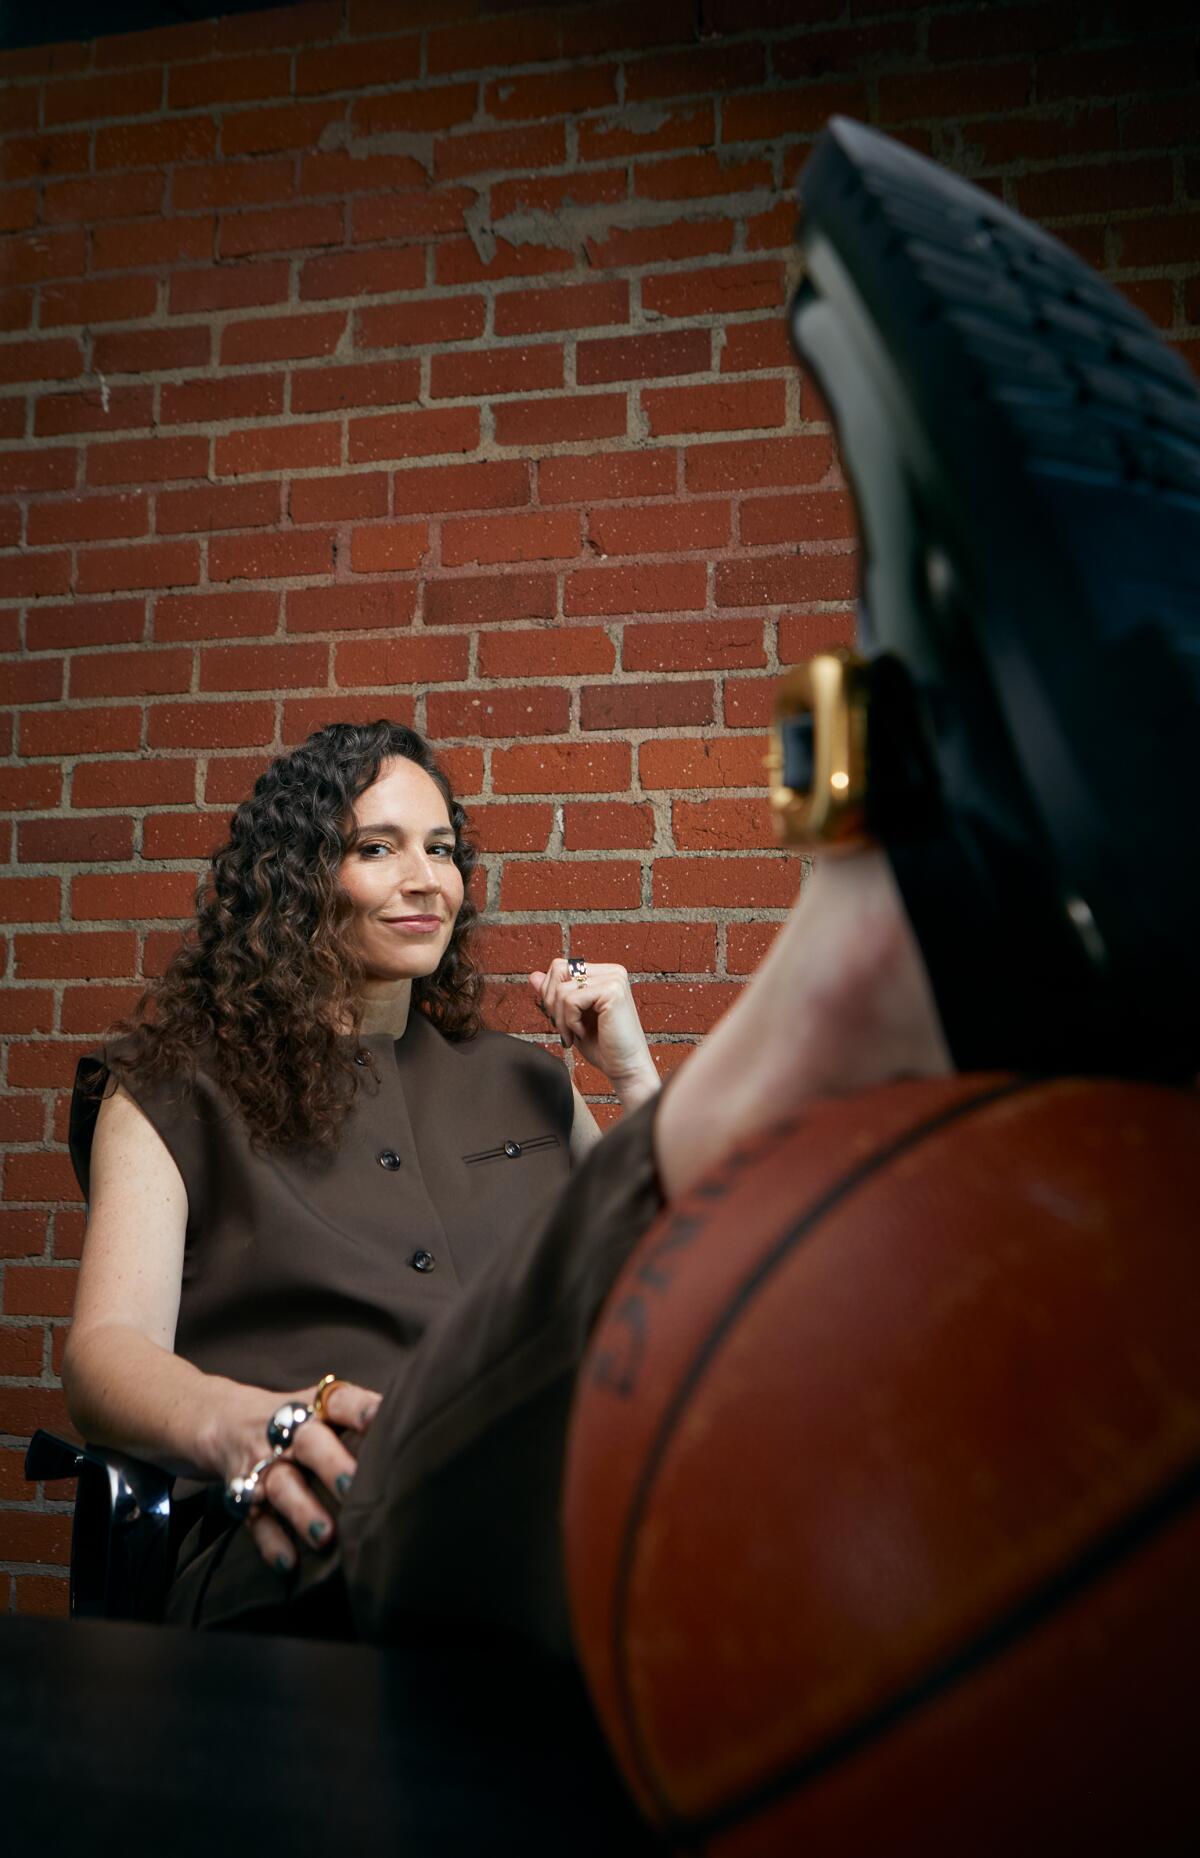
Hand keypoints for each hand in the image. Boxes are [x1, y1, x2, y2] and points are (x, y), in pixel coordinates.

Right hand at [219, 1378, 382, 1572]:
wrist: (223, 1421)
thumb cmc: (296, 1419)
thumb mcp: (321, 1406)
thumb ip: (362, 1414)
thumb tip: (421, 1423)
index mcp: (314, 1407)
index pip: (338, 1400)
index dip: (359, 1408)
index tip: (380, 1418)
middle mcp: (287, 1433)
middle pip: (308, 1443)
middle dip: (331, 1464)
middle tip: (354, 1486)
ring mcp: (263, 1465)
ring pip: (280, 1485)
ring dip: (302, 1510)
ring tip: (326, 1536)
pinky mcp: (244, 1497)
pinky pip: (255, 1521)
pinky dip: (271, 1542)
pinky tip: (290, 1563)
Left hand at [529, 960, 658, 1108]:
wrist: (625, 1068)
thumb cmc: (602, 1046)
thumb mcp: (571, 1017)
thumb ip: (555, 995)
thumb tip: (533, 976)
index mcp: (604, 974)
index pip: (560, 967)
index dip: (550, 993)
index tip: (560, 1020)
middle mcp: (611, 972)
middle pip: (558, 970)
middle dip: (552, 1003)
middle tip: (564, 1028)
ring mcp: (614, 979)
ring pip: (562, 989)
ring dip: (561, 1019)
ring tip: (574, 1035)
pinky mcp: (612, 991)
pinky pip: (571, 1000)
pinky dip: (570, 1022)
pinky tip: (583, 1033)